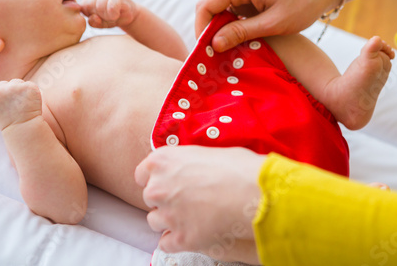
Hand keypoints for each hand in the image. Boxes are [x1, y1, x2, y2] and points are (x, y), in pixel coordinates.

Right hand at [0, 79, 41, 130]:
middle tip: (15, 105)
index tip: (3, 106)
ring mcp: (14, 88)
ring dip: (20, 89)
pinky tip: (30, 101)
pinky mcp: (29, 87)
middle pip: (3, 84)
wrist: (26, 128)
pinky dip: (31, 90)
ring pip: (16, 82)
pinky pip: (29, 85)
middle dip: (9, 92)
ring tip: (22, 103)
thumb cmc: (9, 122)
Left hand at [81, 0, 138, 28]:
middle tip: (108, 17)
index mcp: (89, 0)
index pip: (82, 8)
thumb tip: (94, 17)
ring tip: (113, 16)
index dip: (91, 16)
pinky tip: (117, 14)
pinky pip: (111, 6)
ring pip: (99, 6)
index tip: (100, 19)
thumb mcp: (101, 24)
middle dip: (99, 15)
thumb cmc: (113, 19)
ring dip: (107, 15)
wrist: (129, 16)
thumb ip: (94, 23)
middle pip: (89, 6)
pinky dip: (114, 14)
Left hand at [135, 146, 264, 261]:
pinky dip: (176, 240)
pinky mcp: (181, 238)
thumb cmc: (238, 167)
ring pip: (155, 221)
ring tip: (191, 217)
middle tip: (187, 199)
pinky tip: (192, 234)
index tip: (167, 182)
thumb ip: (189, 162)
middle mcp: (158, 188)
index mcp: (162, 161)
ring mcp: (168, 215)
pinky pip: (166, 244)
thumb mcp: (209, 152)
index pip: (142, 174)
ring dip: (169, 220)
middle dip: (165, 199)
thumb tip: (193, 168)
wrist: (254, 193)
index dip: (156, 178)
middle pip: (149, 198)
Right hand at [195, 0, 342, 51]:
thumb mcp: (273, 23)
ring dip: (222, 31)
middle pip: (211, 8)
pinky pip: (234, 11)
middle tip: (214, 56)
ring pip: (222, 11)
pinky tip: (239, 43)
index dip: (202, 30)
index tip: (205, 51)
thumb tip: (214, 44)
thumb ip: (242, 32)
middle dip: (210, 32)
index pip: (206, 6)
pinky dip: (233, 27)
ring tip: (226, 53)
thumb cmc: (304, 2)